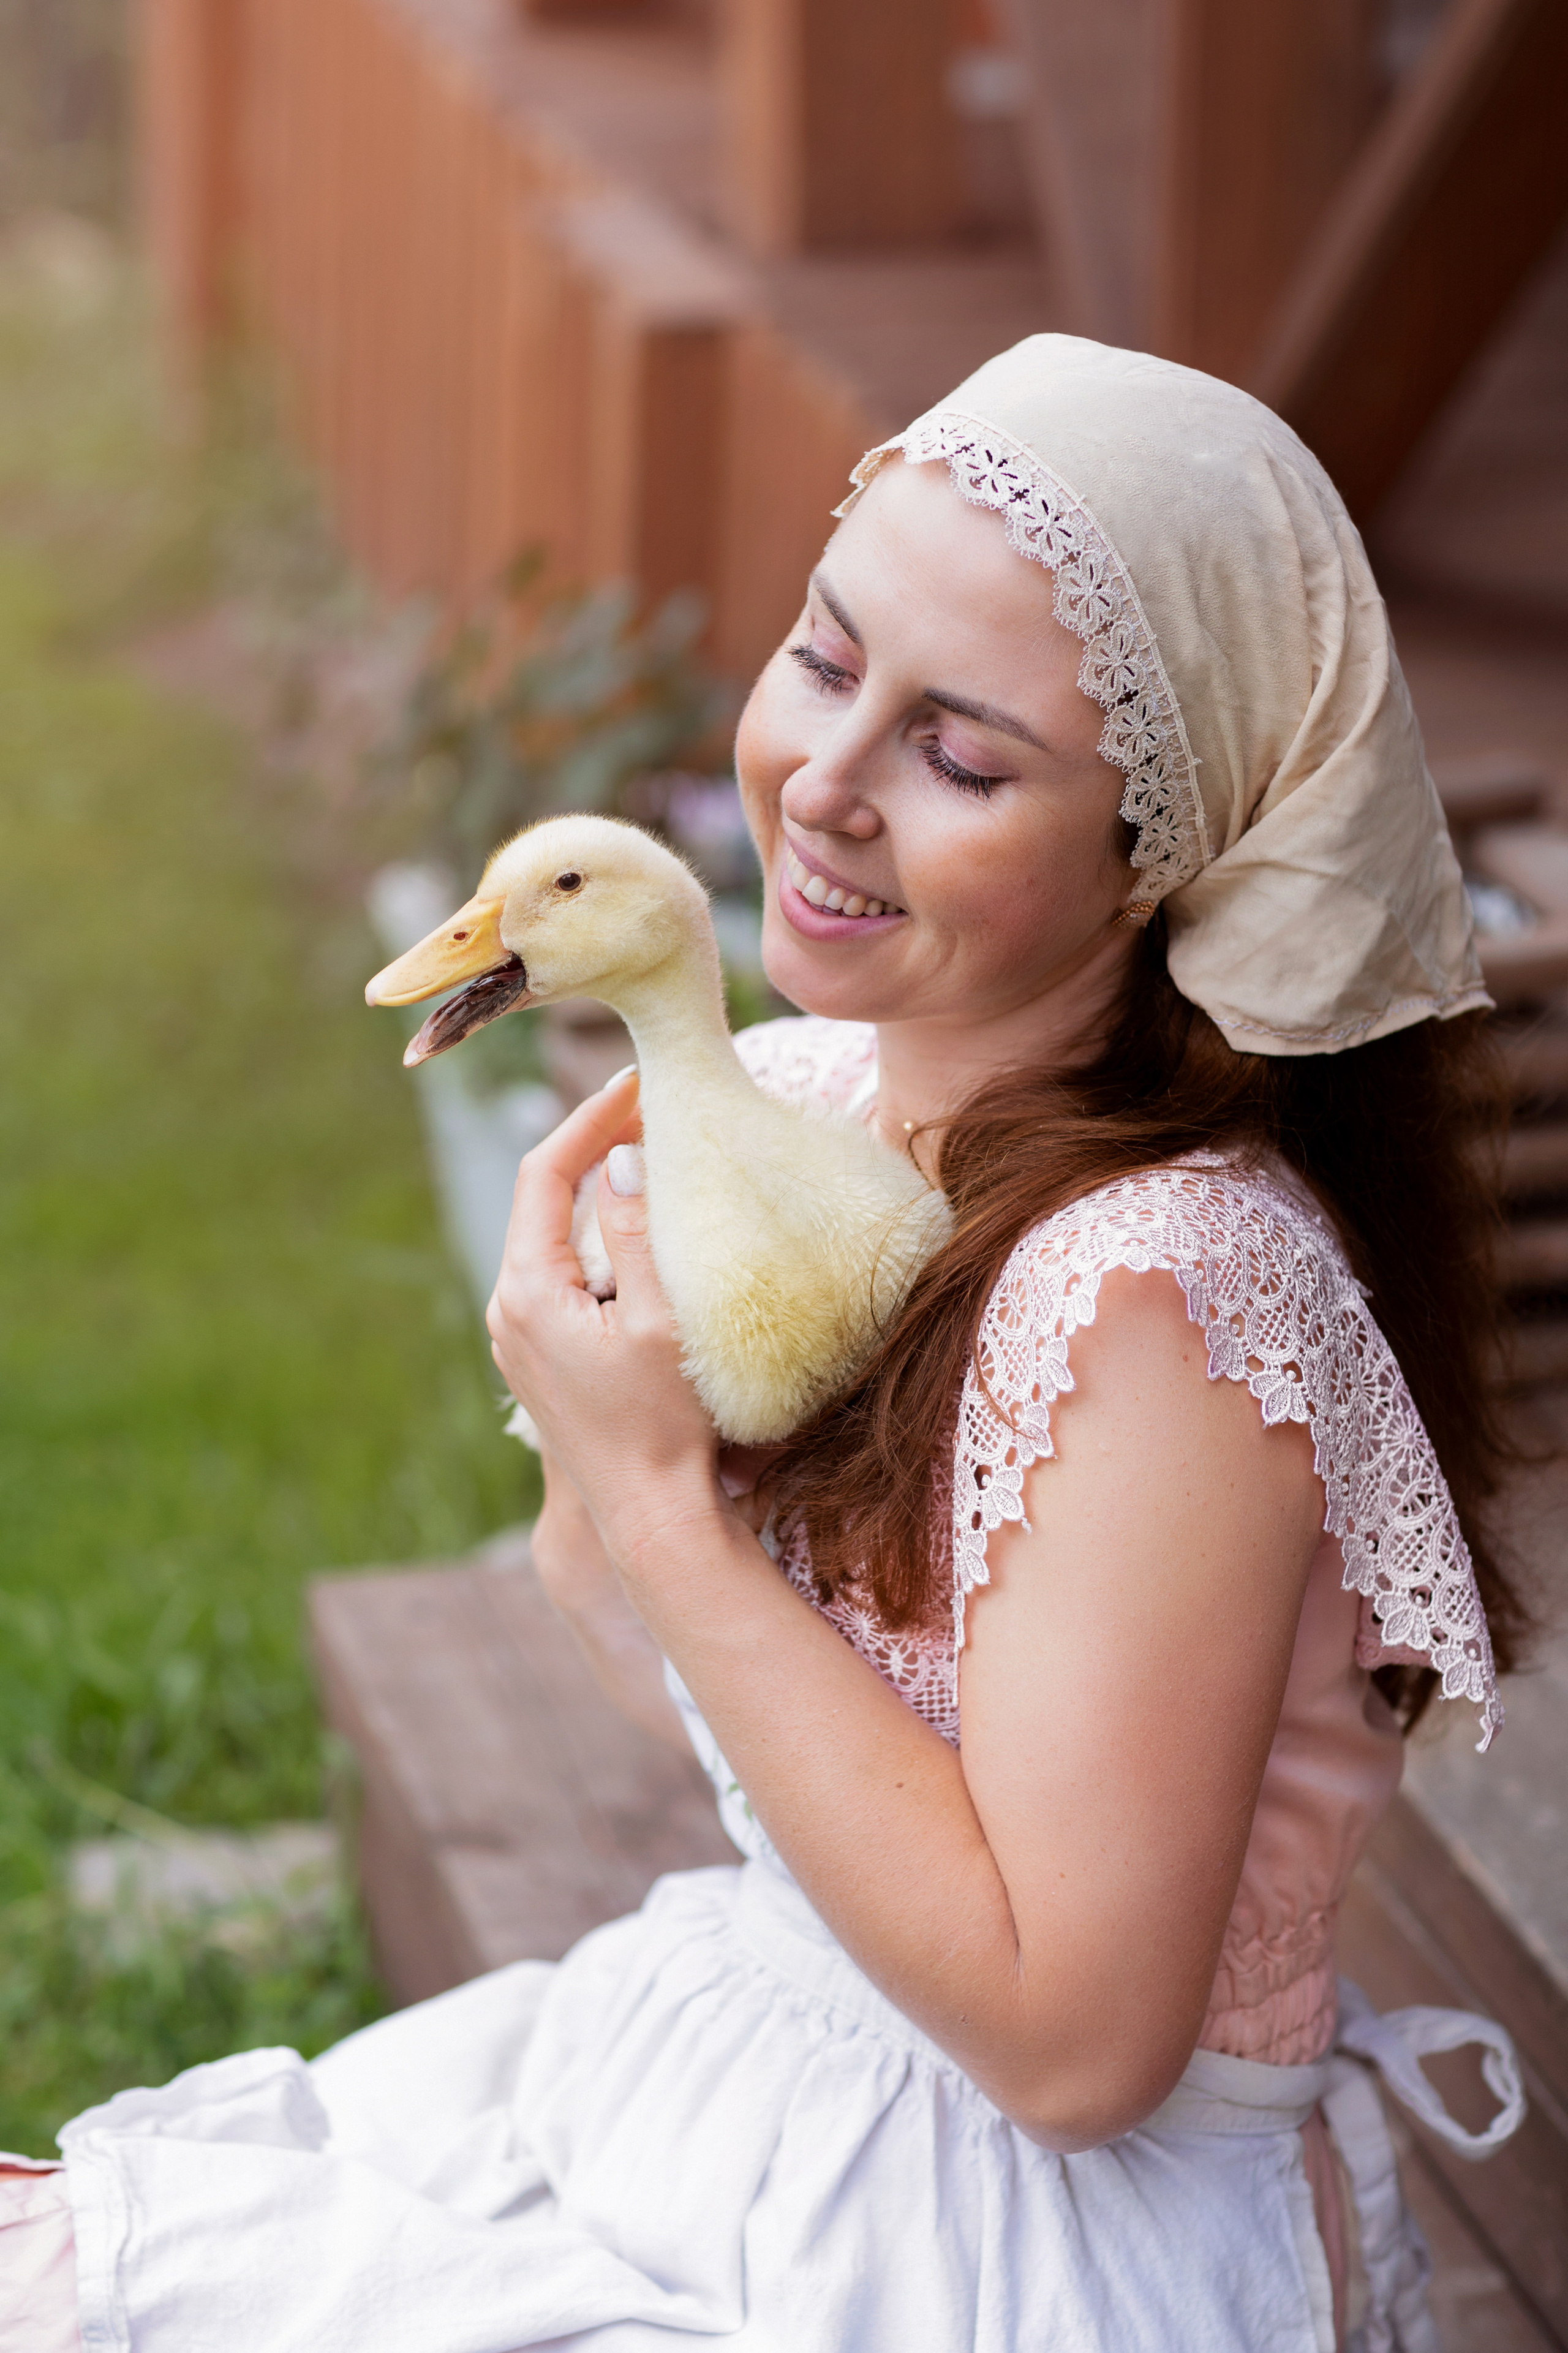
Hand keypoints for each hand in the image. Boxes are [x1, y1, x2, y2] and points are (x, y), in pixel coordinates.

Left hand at [485, 1071, 719, 1558]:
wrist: (649, 1516)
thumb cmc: (662, 1423)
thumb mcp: (657, 1319)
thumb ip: (634, 1232)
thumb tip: (619, 1155)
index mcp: (526, 1291)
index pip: (546, 1172)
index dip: (590, 1117)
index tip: (637, 1081)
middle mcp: (507, 1309)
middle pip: (542, 1197)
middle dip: (593, 1144)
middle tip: (650, 1104)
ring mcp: (519, 1335)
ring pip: (551, 1235)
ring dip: (596, 1191)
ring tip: (652, 1150)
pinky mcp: (540, 1355)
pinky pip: (561, 1272)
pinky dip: (597, 1238)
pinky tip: (641, 1227)